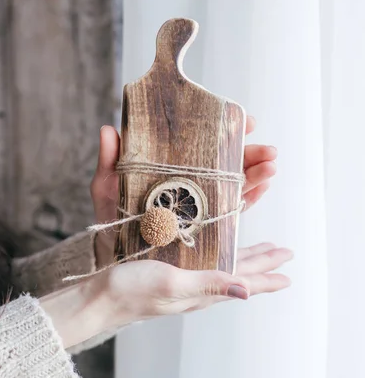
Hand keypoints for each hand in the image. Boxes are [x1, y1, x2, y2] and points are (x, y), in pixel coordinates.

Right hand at [41, 241, 291, 348]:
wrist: (98, 299)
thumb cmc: (132, 290)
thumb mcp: (174, 283)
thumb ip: (210, 285)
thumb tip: (248, 290)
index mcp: (202, 290)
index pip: (244, 282)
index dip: (268, 274)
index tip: (288, 268)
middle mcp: (197, 288)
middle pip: (238, 274)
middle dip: (262, 264)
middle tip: (282, 255)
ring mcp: (183, 282)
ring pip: (223, 269)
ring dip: (243, 261)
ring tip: (257, 254)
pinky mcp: (168, 274)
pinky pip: (203, 265)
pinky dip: (218, 257)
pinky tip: (213, 253)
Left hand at [91, 119, 277, 266]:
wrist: (114, 255)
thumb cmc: (111, 217)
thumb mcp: (106, 187)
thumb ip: (109, 160)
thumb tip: (108, 129)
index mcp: (173, 165)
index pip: (203, 143)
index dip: (226, 131)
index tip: (244, 122)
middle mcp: (191, 181)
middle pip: (227, 163)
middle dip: (251, 154)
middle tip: (269, 149)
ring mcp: (202, 202)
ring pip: (236, 184)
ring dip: (257, 174)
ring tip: (271, 167)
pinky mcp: (208, 225)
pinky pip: (234, 209)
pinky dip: (252, 198)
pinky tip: (264, 188)